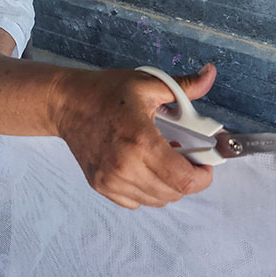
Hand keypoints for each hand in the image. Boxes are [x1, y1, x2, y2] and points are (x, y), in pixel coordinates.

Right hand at [49, 64, 216, 209]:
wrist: (66, 103)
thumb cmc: (105, 92)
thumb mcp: (147, 83)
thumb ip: (184, 86)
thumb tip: (210, 74)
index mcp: (141, 142)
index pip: (184, 180)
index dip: (202, 176)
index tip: (203, 162)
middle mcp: (125, 167)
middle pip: (174, 193)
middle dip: (186, 177)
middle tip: (182, 155)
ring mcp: (111, 180)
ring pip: (156, 200)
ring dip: (167, 185)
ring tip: (161, 159)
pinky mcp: (101, 186)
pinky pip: (136, 202)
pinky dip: (146, 190)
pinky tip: (142, 167)